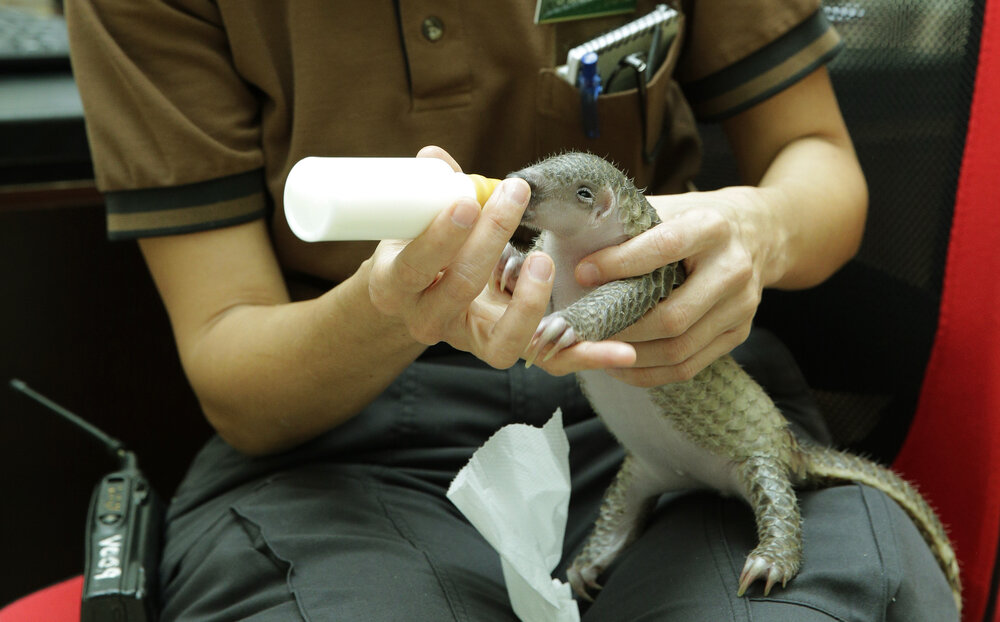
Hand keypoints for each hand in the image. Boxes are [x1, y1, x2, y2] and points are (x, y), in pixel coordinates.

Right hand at [368, 146, 634, 371]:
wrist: (422, 293)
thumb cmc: (423, 246)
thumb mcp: (417, 219)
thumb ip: (433, 191)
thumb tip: (436, 156)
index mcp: (395, 285)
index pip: (415, 266)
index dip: (440, 237)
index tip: (467, 203)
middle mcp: (429, 320)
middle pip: (458, 291)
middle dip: (489, 241)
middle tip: (513, 199)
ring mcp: (472, 340)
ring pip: (502, 343)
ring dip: (528, 303)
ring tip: (545, 261)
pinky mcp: (511, 348)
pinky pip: (550, 361)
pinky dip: (587, 355)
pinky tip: (623, 351)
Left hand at [574, 186, 779, 385]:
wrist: (757, 233)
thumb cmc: (695, 220)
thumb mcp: (669, 208)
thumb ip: (630, 225)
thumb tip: (576, 248)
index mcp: (712, 227)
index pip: (664, 248)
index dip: (620, 263)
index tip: (582, 273)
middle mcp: (733, 269)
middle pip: (672, 315)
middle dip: (620, 326)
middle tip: (583, 327)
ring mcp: (741, 307)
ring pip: (678, 348)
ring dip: (629, 355)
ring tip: (595, 348)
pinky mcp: (739, 333)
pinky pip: (688, 366)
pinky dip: (647, 372)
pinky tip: (619, 364)